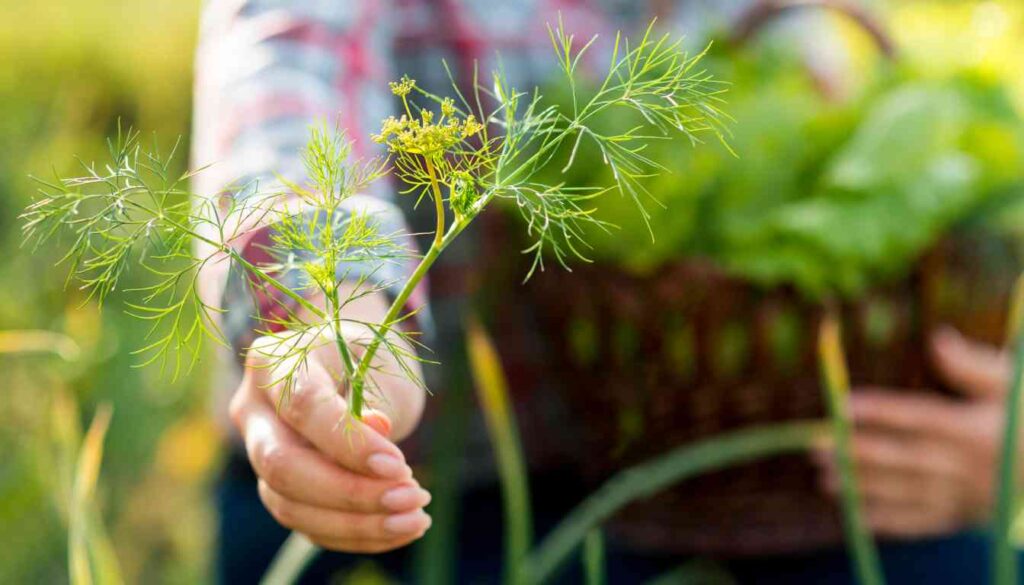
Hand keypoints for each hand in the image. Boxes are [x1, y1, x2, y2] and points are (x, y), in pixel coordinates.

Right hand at [229, 313, 430, 552]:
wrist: (349, 366)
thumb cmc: (365, 357)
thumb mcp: (375, 361)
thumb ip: (375, 397)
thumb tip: (378, 448)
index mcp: (274, 363)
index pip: (304, 408)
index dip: (350, 444)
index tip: (399, 466)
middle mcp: (253, 411)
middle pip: (282, 466)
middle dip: (350, 493)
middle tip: (411, 496)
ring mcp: (259, 455)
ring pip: (291, 506)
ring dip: (358, 524)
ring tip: (415, 518)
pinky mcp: (277, 490)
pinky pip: (308, 525)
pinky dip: (357, 535)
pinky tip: (401, 528)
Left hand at [813, 326, 1012, 538]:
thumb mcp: (1012, 384)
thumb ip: (973, 366)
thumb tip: (937, 338)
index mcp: (975, 430)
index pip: (917, 418)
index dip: (879, 411)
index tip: (842, 405)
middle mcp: (967, 466)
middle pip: (903, 458)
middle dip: (857, 453)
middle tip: (815, 447)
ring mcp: (965, 497)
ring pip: (906, 493)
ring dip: (863, 488)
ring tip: (824, 479)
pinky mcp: (964, 517)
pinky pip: (922, 523)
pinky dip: (888, 521)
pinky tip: (856, 515)